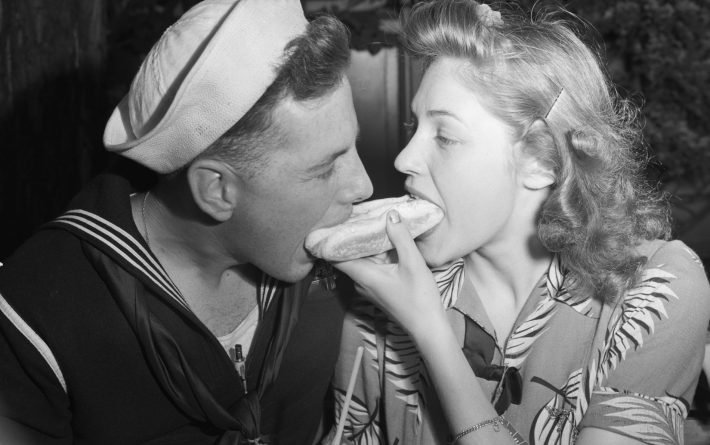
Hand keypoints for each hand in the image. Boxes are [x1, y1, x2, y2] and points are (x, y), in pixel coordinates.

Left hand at [334, 210, 446, 338]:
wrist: (428, 328)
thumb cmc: (420, 298)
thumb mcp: (413, 263)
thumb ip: (401, 238)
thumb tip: (390, 214)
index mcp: (363, 275)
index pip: (334, 255)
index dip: (331, 238)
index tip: (334, 220)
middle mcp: (360, 281)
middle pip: (347, 255)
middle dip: (351, 235)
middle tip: (356, 213)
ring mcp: (368, 286)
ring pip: (360, 260)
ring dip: (364, 243)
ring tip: (369, 221)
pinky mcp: (378, 288)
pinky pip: (370, 266)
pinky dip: (374, 253)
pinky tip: (383, 240)